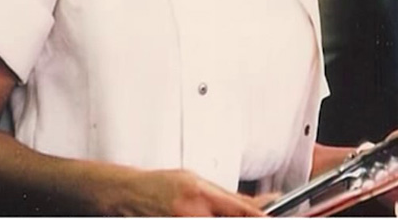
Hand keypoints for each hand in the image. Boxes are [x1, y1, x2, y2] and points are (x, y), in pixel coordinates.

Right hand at [105, 169, 268, 216]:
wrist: (125, 194)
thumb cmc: (159, 184)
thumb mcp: (195, 180)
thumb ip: (225, 195)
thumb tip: (256, 202)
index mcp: (199, 194)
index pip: (241, 210)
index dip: (260, 216)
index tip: (272, 218)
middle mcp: (191, 213)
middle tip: (255, 217)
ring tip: (217, 213)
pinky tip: (213, 217)